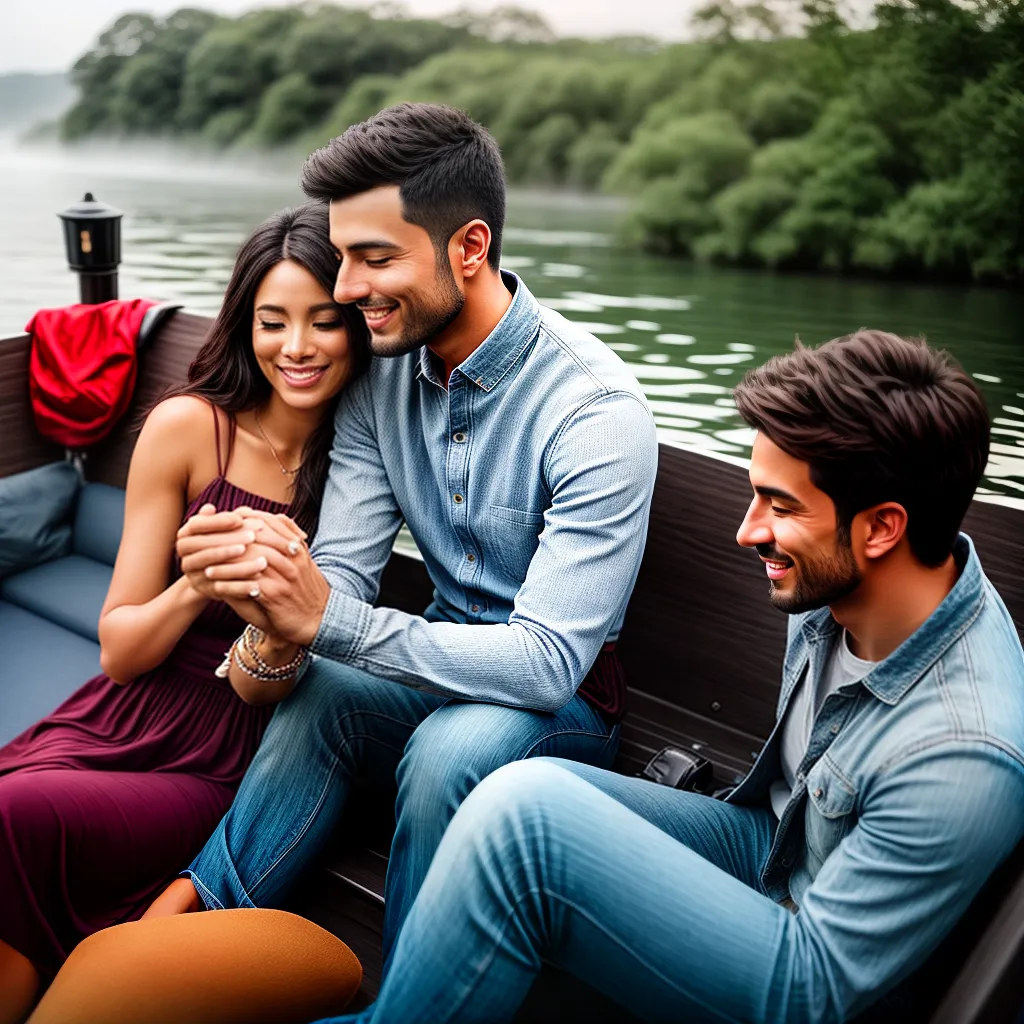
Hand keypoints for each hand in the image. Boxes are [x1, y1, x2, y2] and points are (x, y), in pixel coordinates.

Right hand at [176, 504, 254, 602]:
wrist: (213, 576)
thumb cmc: (221, 544)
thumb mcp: (222, 530)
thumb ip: (225, 520)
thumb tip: (229, 509)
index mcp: (185, 536)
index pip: (197, 525)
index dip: (217, 521)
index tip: (239, 518)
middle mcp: (184, 555)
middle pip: (204, 546)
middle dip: (230, 540)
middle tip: (253, 536)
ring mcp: (193, 574)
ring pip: (213, 569)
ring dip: (238, 564)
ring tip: (260, 561)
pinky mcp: (204, 591)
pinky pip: (222, 589)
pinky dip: (240, 587)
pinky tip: (257, 584)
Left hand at [193, 507, 329, 647]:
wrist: (320, 619)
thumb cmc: (304, 591)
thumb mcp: (300, 562)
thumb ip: (282, 543)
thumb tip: (256, 524)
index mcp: (297, 547)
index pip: (270, 522)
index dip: (246, 520)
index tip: (226, 523)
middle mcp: (293, 558)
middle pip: (258, 538)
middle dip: (232, 538)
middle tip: (209, 542)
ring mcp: (286, 576)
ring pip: (251, 561)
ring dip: (227, 564)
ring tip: (207, 567)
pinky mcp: (277, 596)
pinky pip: (249, 586)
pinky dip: (231, 586)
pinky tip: (216, 588)